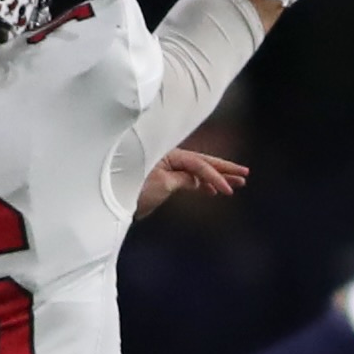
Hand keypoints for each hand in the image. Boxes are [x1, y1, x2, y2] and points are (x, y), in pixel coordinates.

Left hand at [135, 149, 249, 220]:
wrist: (108, 197)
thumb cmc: (130, 188)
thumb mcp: (161, 184)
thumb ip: (182, 180)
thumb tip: (198, 180)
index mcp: (169, 155)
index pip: (199, 165)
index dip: (216, 177)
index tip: (228, 190)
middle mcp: (168, 158)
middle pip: (201, 162)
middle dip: (223, 169)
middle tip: (245, 174)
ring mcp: (165, 168)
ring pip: (196, 170)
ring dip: (216, 177)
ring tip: (236, 183)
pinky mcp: (161, 179)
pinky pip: (187, 178)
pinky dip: (201, 184)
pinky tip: (211, 191)